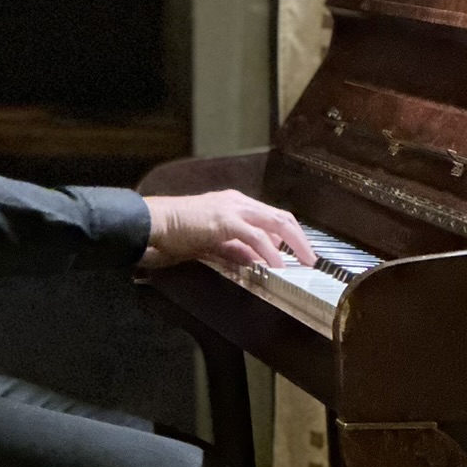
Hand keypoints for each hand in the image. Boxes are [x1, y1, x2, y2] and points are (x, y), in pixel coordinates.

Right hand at [142, 189, 315, 272]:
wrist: (155, 222)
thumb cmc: (177, 231)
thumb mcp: (213, 242)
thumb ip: (235, 250)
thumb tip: (257, 262)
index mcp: (235, 204)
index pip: (272, 216)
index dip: (290, 235)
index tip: (300, 253)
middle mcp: (238, 201)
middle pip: (281, 217)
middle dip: (300, 239)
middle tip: (311, 259)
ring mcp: (232, 208)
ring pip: (275, 222)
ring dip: (293, 244)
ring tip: (304, 263)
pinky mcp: (225, 220)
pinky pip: (256, 236)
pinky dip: (270, 251)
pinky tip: (277, 265)